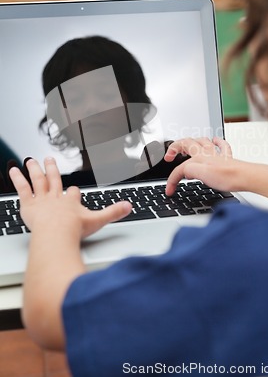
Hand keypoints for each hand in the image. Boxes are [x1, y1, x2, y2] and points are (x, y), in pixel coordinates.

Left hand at [9, 157, 131, 238]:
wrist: (57, 234)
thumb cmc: (75, 229)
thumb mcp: (98, 220)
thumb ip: (113, 212)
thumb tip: (129, 206)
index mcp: (72, 201)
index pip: (72, 193)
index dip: (73, 192)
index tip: (72, 191)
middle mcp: (56, 197)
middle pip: (54, 179)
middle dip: (52, 169)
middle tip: (49, 159)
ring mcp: (42, 199)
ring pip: (38, 181)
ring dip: (35, 169)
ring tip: (31, 160)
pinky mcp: (29, 204)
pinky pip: (23, 188)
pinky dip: (18, 179)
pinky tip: (13, 170)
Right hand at [164, 137, 242, 195]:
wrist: (246, 177)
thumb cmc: (228, 177)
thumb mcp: (202, 175)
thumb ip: (189, 171)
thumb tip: (181, 172)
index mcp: (199, 157)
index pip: (180, 168)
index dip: (172, 179)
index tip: (170, 190)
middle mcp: (206, 153)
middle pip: (186, 143)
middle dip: (174, 147)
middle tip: (168, 156)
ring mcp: (217, 154)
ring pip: (201, 141)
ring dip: (191, 141)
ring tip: (186, 146)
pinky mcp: (227, 158)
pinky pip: (221, 145)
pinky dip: (216, 142)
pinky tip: (215, 141)